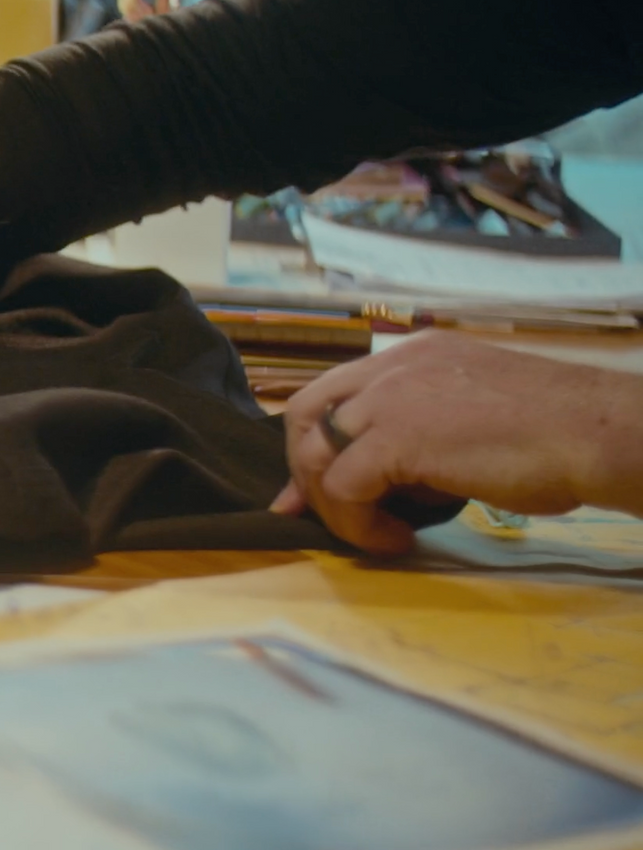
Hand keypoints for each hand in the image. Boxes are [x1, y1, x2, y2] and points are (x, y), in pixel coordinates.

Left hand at [274, 331, 639, 555]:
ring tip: (376, 534)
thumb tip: (387, 483)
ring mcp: (391, 397)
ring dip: (333, 504)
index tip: (314, 489)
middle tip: (317, 514)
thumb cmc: (554, 435)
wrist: (595, 432)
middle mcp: (392, 367)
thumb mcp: (469, 420)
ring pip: (316, 454)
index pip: (333, 392)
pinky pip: (343, 487)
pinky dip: (357, 523)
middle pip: (305, 413)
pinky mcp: (397, 436)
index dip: (314, 443)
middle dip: (303, 469)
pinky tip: (397, 540)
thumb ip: (421, 436)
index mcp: (411, 357)